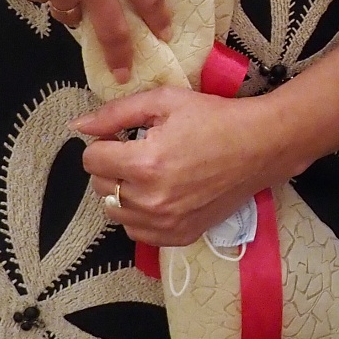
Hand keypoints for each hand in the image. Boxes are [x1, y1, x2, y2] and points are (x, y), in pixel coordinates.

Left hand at [75, 88, 283, 246]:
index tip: (125, 137)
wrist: (261, 146)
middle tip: (142, 151)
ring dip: (123, 191)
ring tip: (152, 173)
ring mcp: (165, 223)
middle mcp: (150, 199)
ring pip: (115, 211)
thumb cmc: (215, 118)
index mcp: (145, 163)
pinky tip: (162, 193)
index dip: (105, 143)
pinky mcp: (178, 236)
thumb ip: (117, 112)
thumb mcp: (166, 101)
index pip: (92, 160)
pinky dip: (141, 214)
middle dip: (113, 166)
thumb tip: (78, 126)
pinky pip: (136, 231)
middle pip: (99, 186)